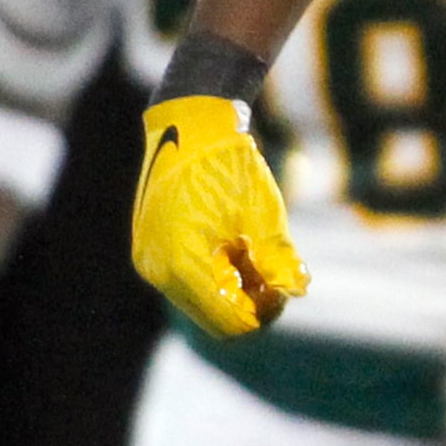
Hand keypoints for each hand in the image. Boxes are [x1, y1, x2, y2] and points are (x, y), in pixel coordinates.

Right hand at [130, 95, 307, 338]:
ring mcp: (149, 258)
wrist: (193, 124)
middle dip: (248, 301)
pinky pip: (184, 277)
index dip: (264, 313)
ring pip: (198, 298)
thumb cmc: (230, 166)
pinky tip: (234, 242)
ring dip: (231, 286)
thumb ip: (279, 260)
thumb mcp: (264, 215)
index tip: (285, 287)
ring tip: (254, 251)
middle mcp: (157, 269)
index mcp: (183, 265)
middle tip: (274, 273)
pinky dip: (213, 270)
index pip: (228, 321)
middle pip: (212, 315)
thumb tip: (296, 292)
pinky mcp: (149, 246)